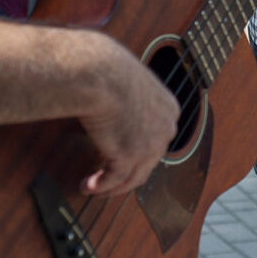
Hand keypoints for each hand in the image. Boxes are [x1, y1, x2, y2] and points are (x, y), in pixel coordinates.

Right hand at [75, 34, 180, 195]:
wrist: (100, 73)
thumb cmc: (108, 69)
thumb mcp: (130, 81)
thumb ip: (131, 96)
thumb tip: (114, 100)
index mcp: (169, 108)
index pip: (159, 137)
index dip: (142, 152)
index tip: (124, 157)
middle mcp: (165, 129)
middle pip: (149, 160)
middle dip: (128, 172)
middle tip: (109, 178)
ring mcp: (150, 146)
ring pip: (133, 177)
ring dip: (112, 187)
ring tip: (95, 188)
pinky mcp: (128, 157)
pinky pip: (113, 180)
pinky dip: (99, 186)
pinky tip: (87, 186)